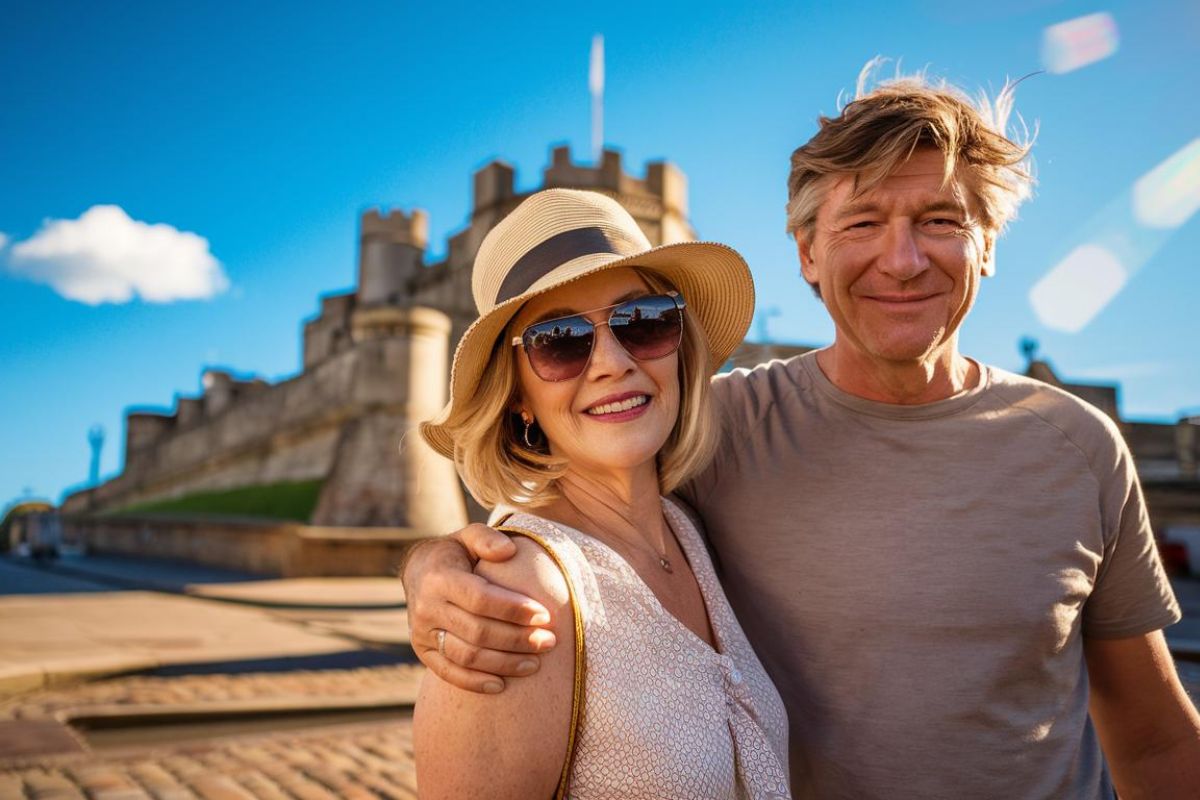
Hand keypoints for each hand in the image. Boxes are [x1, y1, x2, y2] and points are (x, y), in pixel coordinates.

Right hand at [402, 524, 557, 692]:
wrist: (418, 572)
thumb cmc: (456, 553)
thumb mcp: (468, 536)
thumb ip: (488, 539)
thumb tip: (509, 551)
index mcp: (439, 577)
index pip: (479, 598)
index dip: (513, 610)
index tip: (544, 615)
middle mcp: (427, 607)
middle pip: (477, 631)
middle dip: (517, 639)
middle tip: (549, 642)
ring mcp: (421, 633)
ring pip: (466, 656)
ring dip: (504, 663)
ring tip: (535, 663)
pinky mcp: (422, 652)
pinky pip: (449, 673)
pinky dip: (476, 683)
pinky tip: (502, 685)